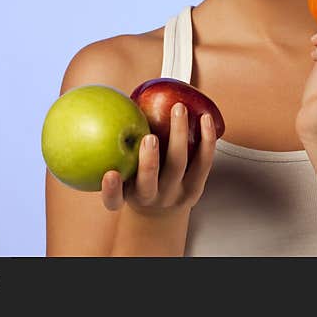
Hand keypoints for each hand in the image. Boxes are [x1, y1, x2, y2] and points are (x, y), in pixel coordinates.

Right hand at [100, 103, 216, 215]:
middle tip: (149, 137)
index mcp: (127, 196)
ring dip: (179, 137)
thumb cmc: (136, 181)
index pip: (114, 199)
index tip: (110, 174)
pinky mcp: (195, 188)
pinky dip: (205, 140)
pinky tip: (205, 119)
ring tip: (179, 110)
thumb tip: (112, 105)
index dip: (112, 189)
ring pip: (178, 167)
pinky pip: (203, 163)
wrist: (160, 211)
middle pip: (149, 182)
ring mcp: (174, 194)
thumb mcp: (122, 172)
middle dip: (150, 161)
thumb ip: (115, 147)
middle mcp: (150, 197)